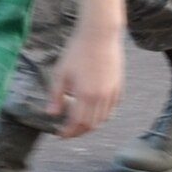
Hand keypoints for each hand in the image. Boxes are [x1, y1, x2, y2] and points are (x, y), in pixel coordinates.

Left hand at [48, 24, 124, 138]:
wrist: (99, 36)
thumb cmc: (76, 52)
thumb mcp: (60, 73)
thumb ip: (56, 96)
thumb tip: (51, 114)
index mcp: (85, 95)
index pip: (77, 123)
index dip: (68, 132)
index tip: (59, 135)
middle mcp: (101, 97)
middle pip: (92, 124)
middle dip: (78, 132)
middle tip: (67, 132)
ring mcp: (112, 92)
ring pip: (103, 118)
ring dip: (91, 125)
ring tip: (78, 123)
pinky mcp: (119, 87)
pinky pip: (112, 108)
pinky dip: (102, 115)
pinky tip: (93, 111)